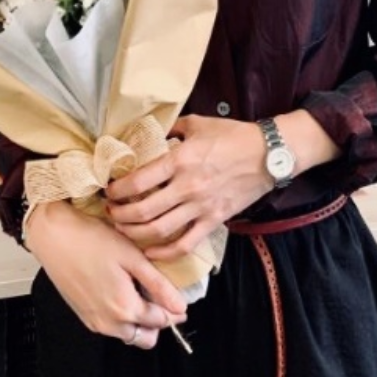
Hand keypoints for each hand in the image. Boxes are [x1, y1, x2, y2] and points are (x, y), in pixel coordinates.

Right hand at [24, 198, 187, 348]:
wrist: (53, 236)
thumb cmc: (91, 240)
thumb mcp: (132, 257)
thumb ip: (158, 285)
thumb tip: (180, 306)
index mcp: (125, 309)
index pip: (161, 321)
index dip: (175, 310)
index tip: (180, 300)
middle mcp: (109, 323)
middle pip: (146, 337)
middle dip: (157, 322)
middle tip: (160, 297)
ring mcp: (94, 322)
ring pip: (127, 335)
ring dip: (139, 322)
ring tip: (140, 292)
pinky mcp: (83, 315)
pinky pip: (110, 328)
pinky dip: (121, 318)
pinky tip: (121, 292)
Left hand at [105, 114, 271, 262]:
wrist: (268, 154)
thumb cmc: (233, 135)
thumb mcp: (198, 123)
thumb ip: (172, 129)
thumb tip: (151, 133)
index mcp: (180, 160)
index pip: (138, 181)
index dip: (117, 189)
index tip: (109, 190)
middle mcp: (187, 187)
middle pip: (143, 211)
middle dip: (119, 215)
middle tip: (109, 211)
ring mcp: (201, 207)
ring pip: (159, 231)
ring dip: (135, 233)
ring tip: (122, 228)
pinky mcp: (214, 221)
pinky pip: (185, 244)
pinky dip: (165, 253)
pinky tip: (151, 252)